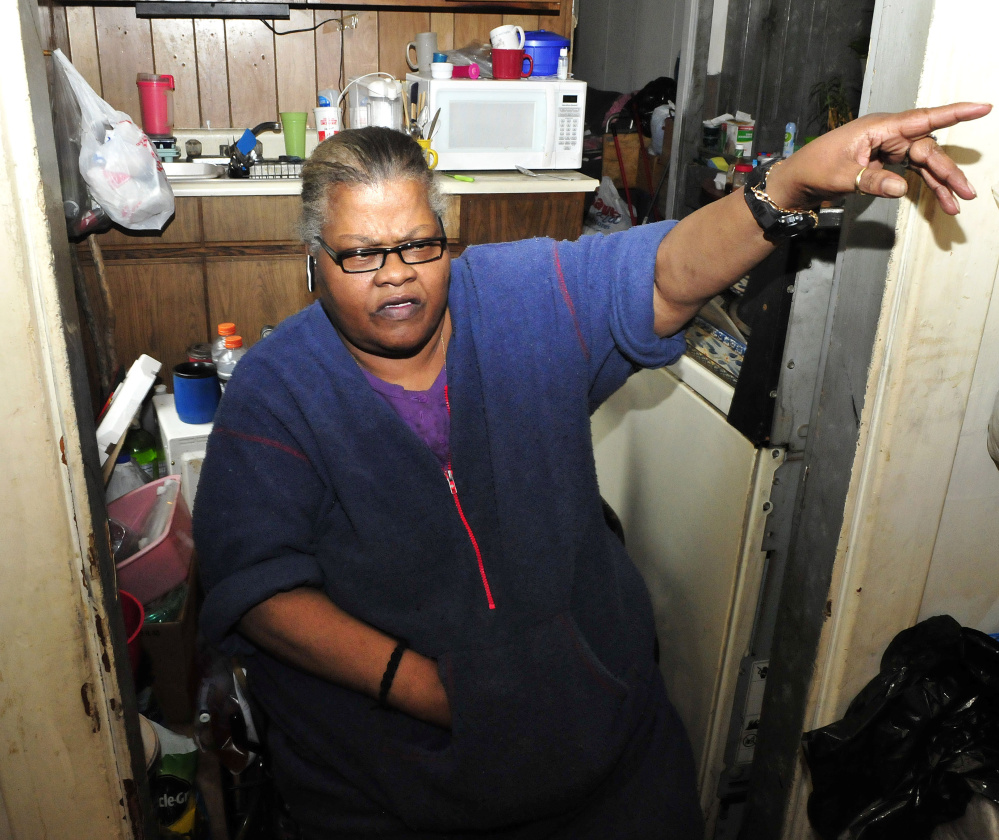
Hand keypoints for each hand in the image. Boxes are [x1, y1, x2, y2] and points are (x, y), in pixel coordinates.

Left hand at [768, 102, 991, 214]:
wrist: (796, 179)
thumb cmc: (814, 169)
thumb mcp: (841, 177)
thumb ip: (872, 182)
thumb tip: (902, 188)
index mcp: (878, 127)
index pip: (922, 118)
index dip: (954, 113)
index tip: (982, 108)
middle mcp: (887, 134)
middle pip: (927, 149)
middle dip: (947, 171)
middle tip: (965, 193)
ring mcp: (887, 148)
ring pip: (923, 163)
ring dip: (940, 183)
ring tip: (956, 204)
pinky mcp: (884, 162)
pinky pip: (912, 171)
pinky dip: (925, 186)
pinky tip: (940, 201)